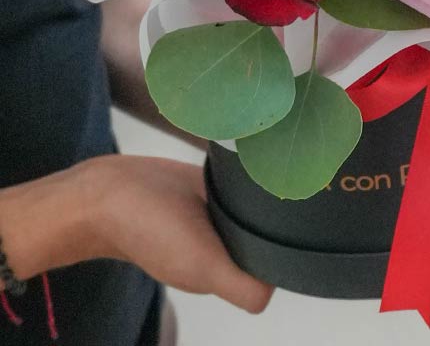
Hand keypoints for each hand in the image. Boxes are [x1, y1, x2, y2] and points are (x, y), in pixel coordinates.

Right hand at [0, 155, 272, 313]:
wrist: (107, 190)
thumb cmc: (149, 229)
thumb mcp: (200, 266)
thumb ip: (239, 285)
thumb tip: (272, 295)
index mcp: (225, 266)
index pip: (271, 262)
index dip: (283, 250)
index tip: (294, 227)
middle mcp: (224, 241)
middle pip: (267, 231)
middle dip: (277, 217)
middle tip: (289, 190)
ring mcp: (216, 213)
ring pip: (256, 206)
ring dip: (263, 192)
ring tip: (276, 170)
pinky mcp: (208, 184)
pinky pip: (239, 181)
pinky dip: (246, 174)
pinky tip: (255, 161)